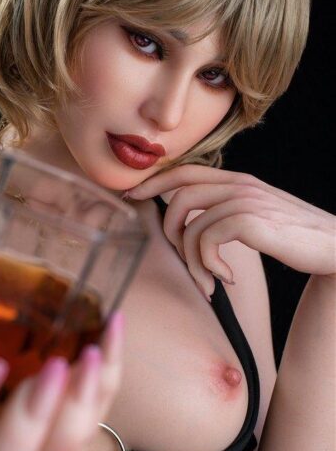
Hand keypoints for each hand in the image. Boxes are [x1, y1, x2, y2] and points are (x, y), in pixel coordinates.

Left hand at [126, 165, 335, 299]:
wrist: (333, 246)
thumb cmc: (293, 234)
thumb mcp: (256, 213)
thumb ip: (227, 209)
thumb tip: (192, 223)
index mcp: (237, 180)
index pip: (185, 170)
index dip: (155, 181)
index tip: (134, 196)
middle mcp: (238, 185)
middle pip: (180, 195)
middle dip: (167, 228)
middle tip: (179, 257)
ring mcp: (245, 201)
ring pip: (191, 224)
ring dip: (191, 260)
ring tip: (208, 280)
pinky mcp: (251, 222)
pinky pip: (207, 239)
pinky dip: (209, 264)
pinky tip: (226, 277)